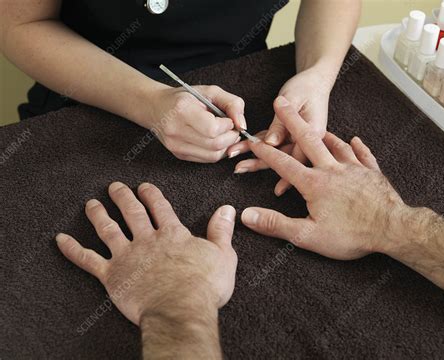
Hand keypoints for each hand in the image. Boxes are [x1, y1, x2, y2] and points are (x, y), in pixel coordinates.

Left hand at [56, 182, 237, 324]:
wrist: (181, 310)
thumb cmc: (204, 286)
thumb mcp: (223, 255)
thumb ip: (222, 230)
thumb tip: (228, 209)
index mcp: (172, 234)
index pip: (160, 207)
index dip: (152, 194)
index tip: (144, 186)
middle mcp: (147, 240)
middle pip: (132, 212)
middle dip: (123, 197)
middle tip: (114, 186)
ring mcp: (127, 256)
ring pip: (108, 229)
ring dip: (98, 214)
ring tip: (91, 203)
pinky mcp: (112, 275)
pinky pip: (88, 260)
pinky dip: (73, 249)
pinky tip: (60, 239)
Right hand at [143, 84, 246, 162]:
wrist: (156, 107)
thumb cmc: (185, 97)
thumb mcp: (210, 91)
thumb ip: (232, 103)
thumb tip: (242, 125)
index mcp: (182, 111)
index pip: (212, 129)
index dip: (227, 126)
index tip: (228, 119)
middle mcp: (176, 131)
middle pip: (215, 145)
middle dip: (230, 137)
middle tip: (231, 128)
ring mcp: (176, 146)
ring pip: (213, 155)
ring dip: (225, 146)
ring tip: (224, 133)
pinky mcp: (179, 155)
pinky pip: (207, 159)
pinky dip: (216, 151)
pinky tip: (215, 140)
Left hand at [228, 66, 330, 193]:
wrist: (315, 79)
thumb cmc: (307, 87)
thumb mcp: (293, 101)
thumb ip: (282, 123)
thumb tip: (271, 144)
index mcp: (314, 134)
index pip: (301, 158)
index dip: (289, 174)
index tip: (278, 188)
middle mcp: (307, 141)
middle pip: (284, 158)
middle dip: (260, 163)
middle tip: (238, 168)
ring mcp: (297, 139)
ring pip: (274, 152)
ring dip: (254, 155)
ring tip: (233, 158)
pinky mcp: (288, 135)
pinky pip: (270, 143)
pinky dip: (256, 144)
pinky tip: (239, 148)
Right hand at [241, 96, 406, 259]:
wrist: (394, 229)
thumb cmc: (350, 236)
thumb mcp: (307, 235)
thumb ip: (275, 223)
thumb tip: (246, 215)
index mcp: (314, 184)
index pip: (283, 164)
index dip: (266, 153)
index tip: (254, 142)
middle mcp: (333, 170)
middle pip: (308, 140)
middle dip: (292, 121)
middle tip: (281, 103)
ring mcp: (355, 169)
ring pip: (337, 144)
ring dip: (324, 134)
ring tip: (316, 127)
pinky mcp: (373, 174)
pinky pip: (364, 155)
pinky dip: (358, 146)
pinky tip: (356, 140)